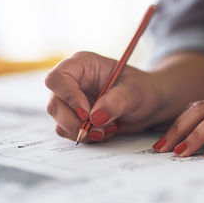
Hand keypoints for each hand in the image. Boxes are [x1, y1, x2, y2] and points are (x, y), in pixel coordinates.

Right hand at [45, 51, 163, 141]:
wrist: (149, 104)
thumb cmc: (143, 90)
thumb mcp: (135, 92)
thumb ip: (116, 102)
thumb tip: (94, 117)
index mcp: (82, 65)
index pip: (57, 78)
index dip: (68, 97)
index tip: (87, 112)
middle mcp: (73, 82)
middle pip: (54, 104)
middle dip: (75, 122)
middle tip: (99, 129)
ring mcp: (72, 101)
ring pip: (60, 121)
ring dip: (83, 131)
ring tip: (109, 128)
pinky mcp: (76, 118)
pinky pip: (69, 132)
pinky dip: (87, 137)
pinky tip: (105, 131)